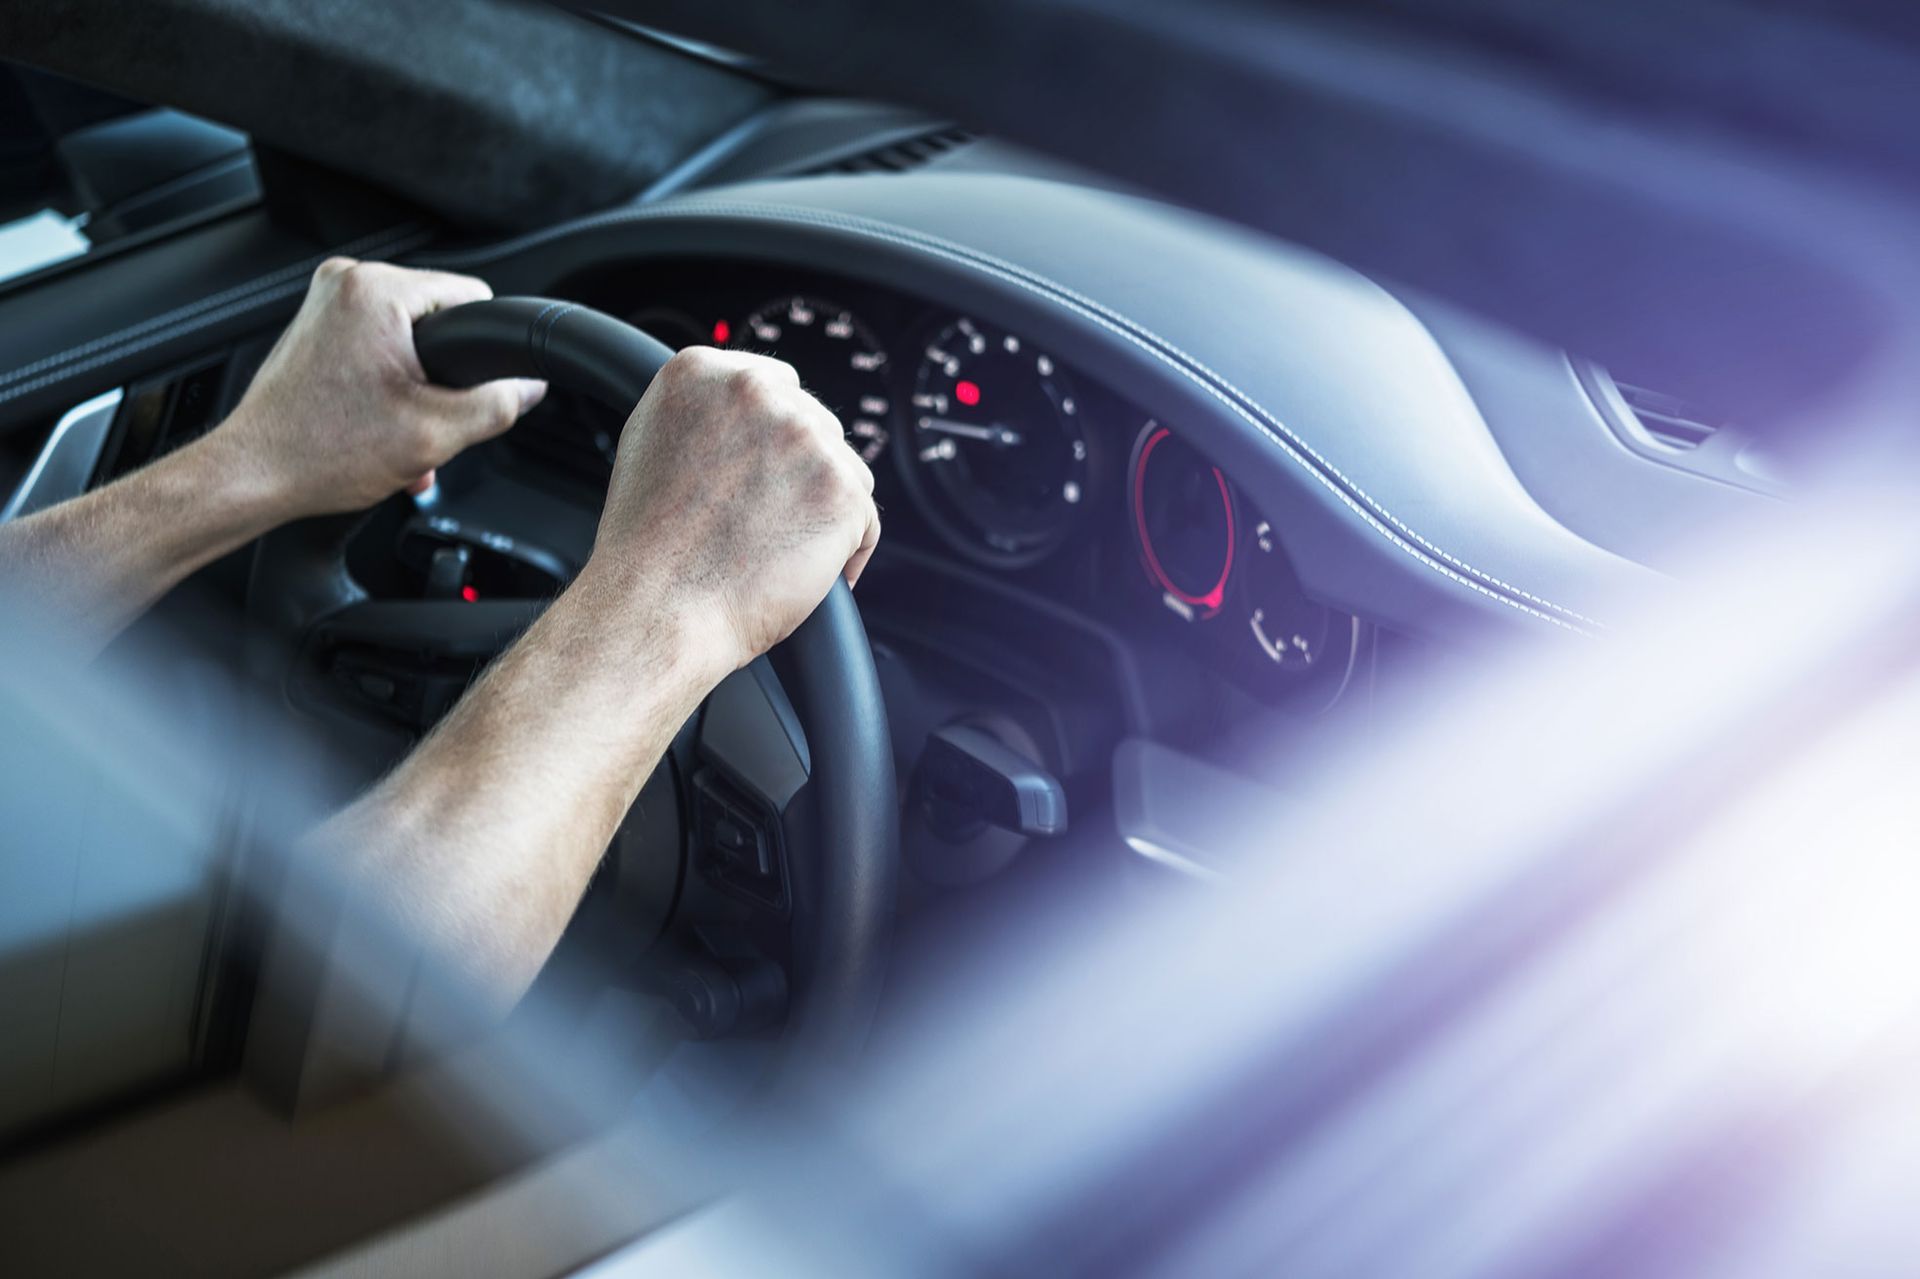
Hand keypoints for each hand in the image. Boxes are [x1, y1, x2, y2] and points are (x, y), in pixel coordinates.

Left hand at [211, 258, 546, 518]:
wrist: (256, 474)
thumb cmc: (321, 450)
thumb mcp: (437, 433)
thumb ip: (499, 403)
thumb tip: (529, 386)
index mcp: (375, 290)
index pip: (473, 297)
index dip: (485, 349)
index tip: (466, 389)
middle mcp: (346, 283)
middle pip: (441, 320)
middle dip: (446, 377)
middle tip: (424, 419)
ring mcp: (326, 303)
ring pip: (410, 338)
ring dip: (418, 388)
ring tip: (398, 429)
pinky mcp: (317, 327)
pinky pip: (379, 345)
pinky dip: (389, 384)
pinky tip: (381, 425)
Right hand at [584, 346, 880, 672]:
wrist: (657, 606)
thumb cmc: (646, 545)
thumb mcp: (651, 442)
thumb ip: (703, 411)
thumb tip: (746, 412)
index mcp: (702, 372)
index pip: (775, 385)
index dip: (771, 439)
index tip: (760, 475)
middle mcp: (756, 391)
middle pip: (813, 423)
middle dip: (799, 471)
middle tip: (764, 522)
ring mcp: (805, 437)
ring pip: (843, 467)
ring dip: (823, 506)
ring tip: (779, 550)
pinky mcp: (842, 489)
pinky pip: (865, 519)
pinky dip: (847, 551)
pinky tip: (809, 572)